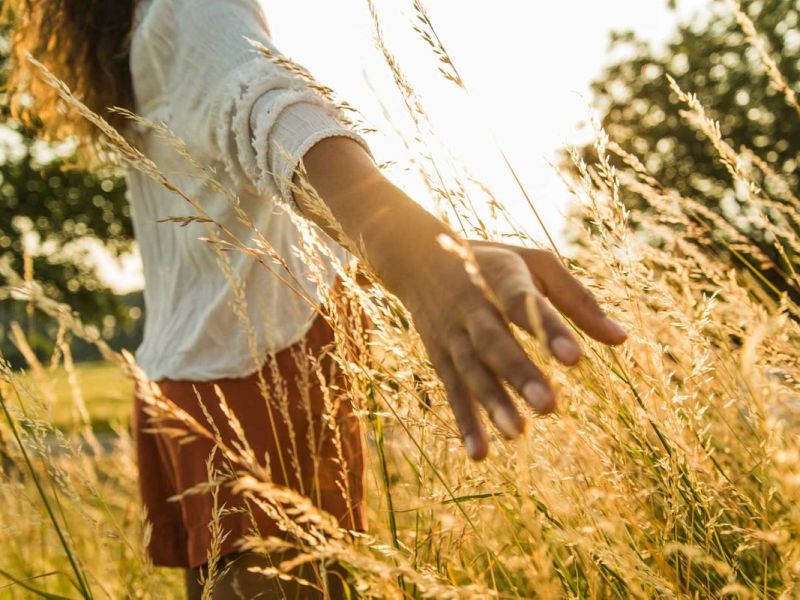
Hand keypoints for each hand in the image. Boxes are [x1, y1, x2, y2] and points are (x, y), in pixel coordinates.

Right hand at [404, 240, 626, 460]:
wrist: (418, 259)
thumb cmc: (492, 263)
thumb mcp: (535, 264)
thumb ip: (577, 299)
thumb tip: (621, 339)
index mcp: (501, 279)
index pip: (523, 303)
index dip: (547, 330)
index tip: (574, 359)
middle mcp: (473, 308)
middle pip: (494, 343)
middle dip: (519, 374)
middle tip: (549, 406)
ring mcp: (452, 335)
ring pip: (471, 371)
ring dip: (492, 404)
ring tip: (518, 434)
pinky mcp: (440, 358)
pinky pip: (453, 392)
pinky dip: (465, 422)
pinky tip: (481, 453)